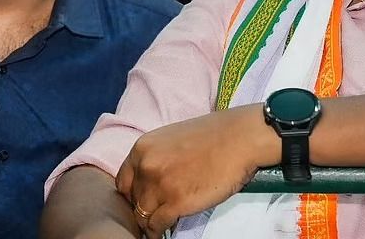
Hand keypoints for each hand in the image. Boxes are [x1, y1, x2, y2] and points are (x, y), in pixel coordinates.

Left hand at [115, 104, 277, 238]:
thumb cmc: (215, 135)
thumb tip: (153, 179)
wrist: (240, 138)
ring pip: (142, 216)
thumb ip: (158, 157)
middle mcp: (146, 166)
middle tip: (154, 214)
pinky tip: (165, 231)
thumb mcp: (173, 139)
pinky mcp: (176, 203)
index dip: (133, 195)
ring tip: (158, 226)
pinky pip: (157, 225)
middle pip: (133, 200)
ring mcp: (160, 185)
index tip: (142, 201)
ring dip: (150, 223)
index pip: (123, 182)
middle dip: (142, 208)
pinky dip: (159, 231)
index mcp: (143, 148)